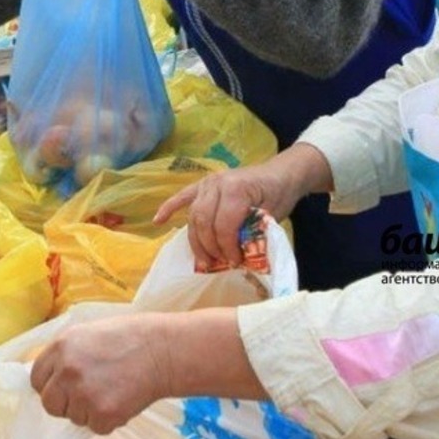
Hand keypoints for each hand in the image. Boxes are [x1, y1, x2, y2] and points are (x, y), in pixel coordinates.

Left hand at [31, 313, 173, 433]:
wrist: (161, 350)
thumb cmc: (128, 338)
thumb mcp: (87, 334)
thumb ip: (64, 355)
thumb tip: (50, 378)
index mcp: (60, 347)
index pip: (36, 379)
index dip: (50, 385)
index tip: (63, 387)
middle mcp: (66, 371)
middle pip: (50, 404)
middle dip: (66, 403)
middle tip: (87, 395)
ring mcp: (83, 394)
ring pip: (74, 417)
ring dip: (89, 411)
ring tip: (111, 390)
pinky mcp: (102, 414)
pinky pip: (96, 427)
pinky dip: (108, 420)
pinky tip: (121, 399)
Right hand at [154, 144, 328, 270]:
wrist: (280, 174)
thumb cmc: (279, 195)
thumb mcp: (272, 217)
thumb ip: (252, 234)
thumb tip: (237, 257)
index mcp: (236, 188)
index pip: (223, 224)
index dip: (227, 247)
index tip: (235, 262)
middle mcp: (217, 183)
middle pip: (203, 221)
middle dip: (210, 247)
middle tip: (219, 264)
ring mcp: (206, 183)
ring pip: (193, 215)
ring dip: (195, 240)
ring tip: (204, 260)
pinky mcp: (201, 185)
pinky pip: (182, 197)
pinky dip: (169, 208)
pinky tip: (158, 221)